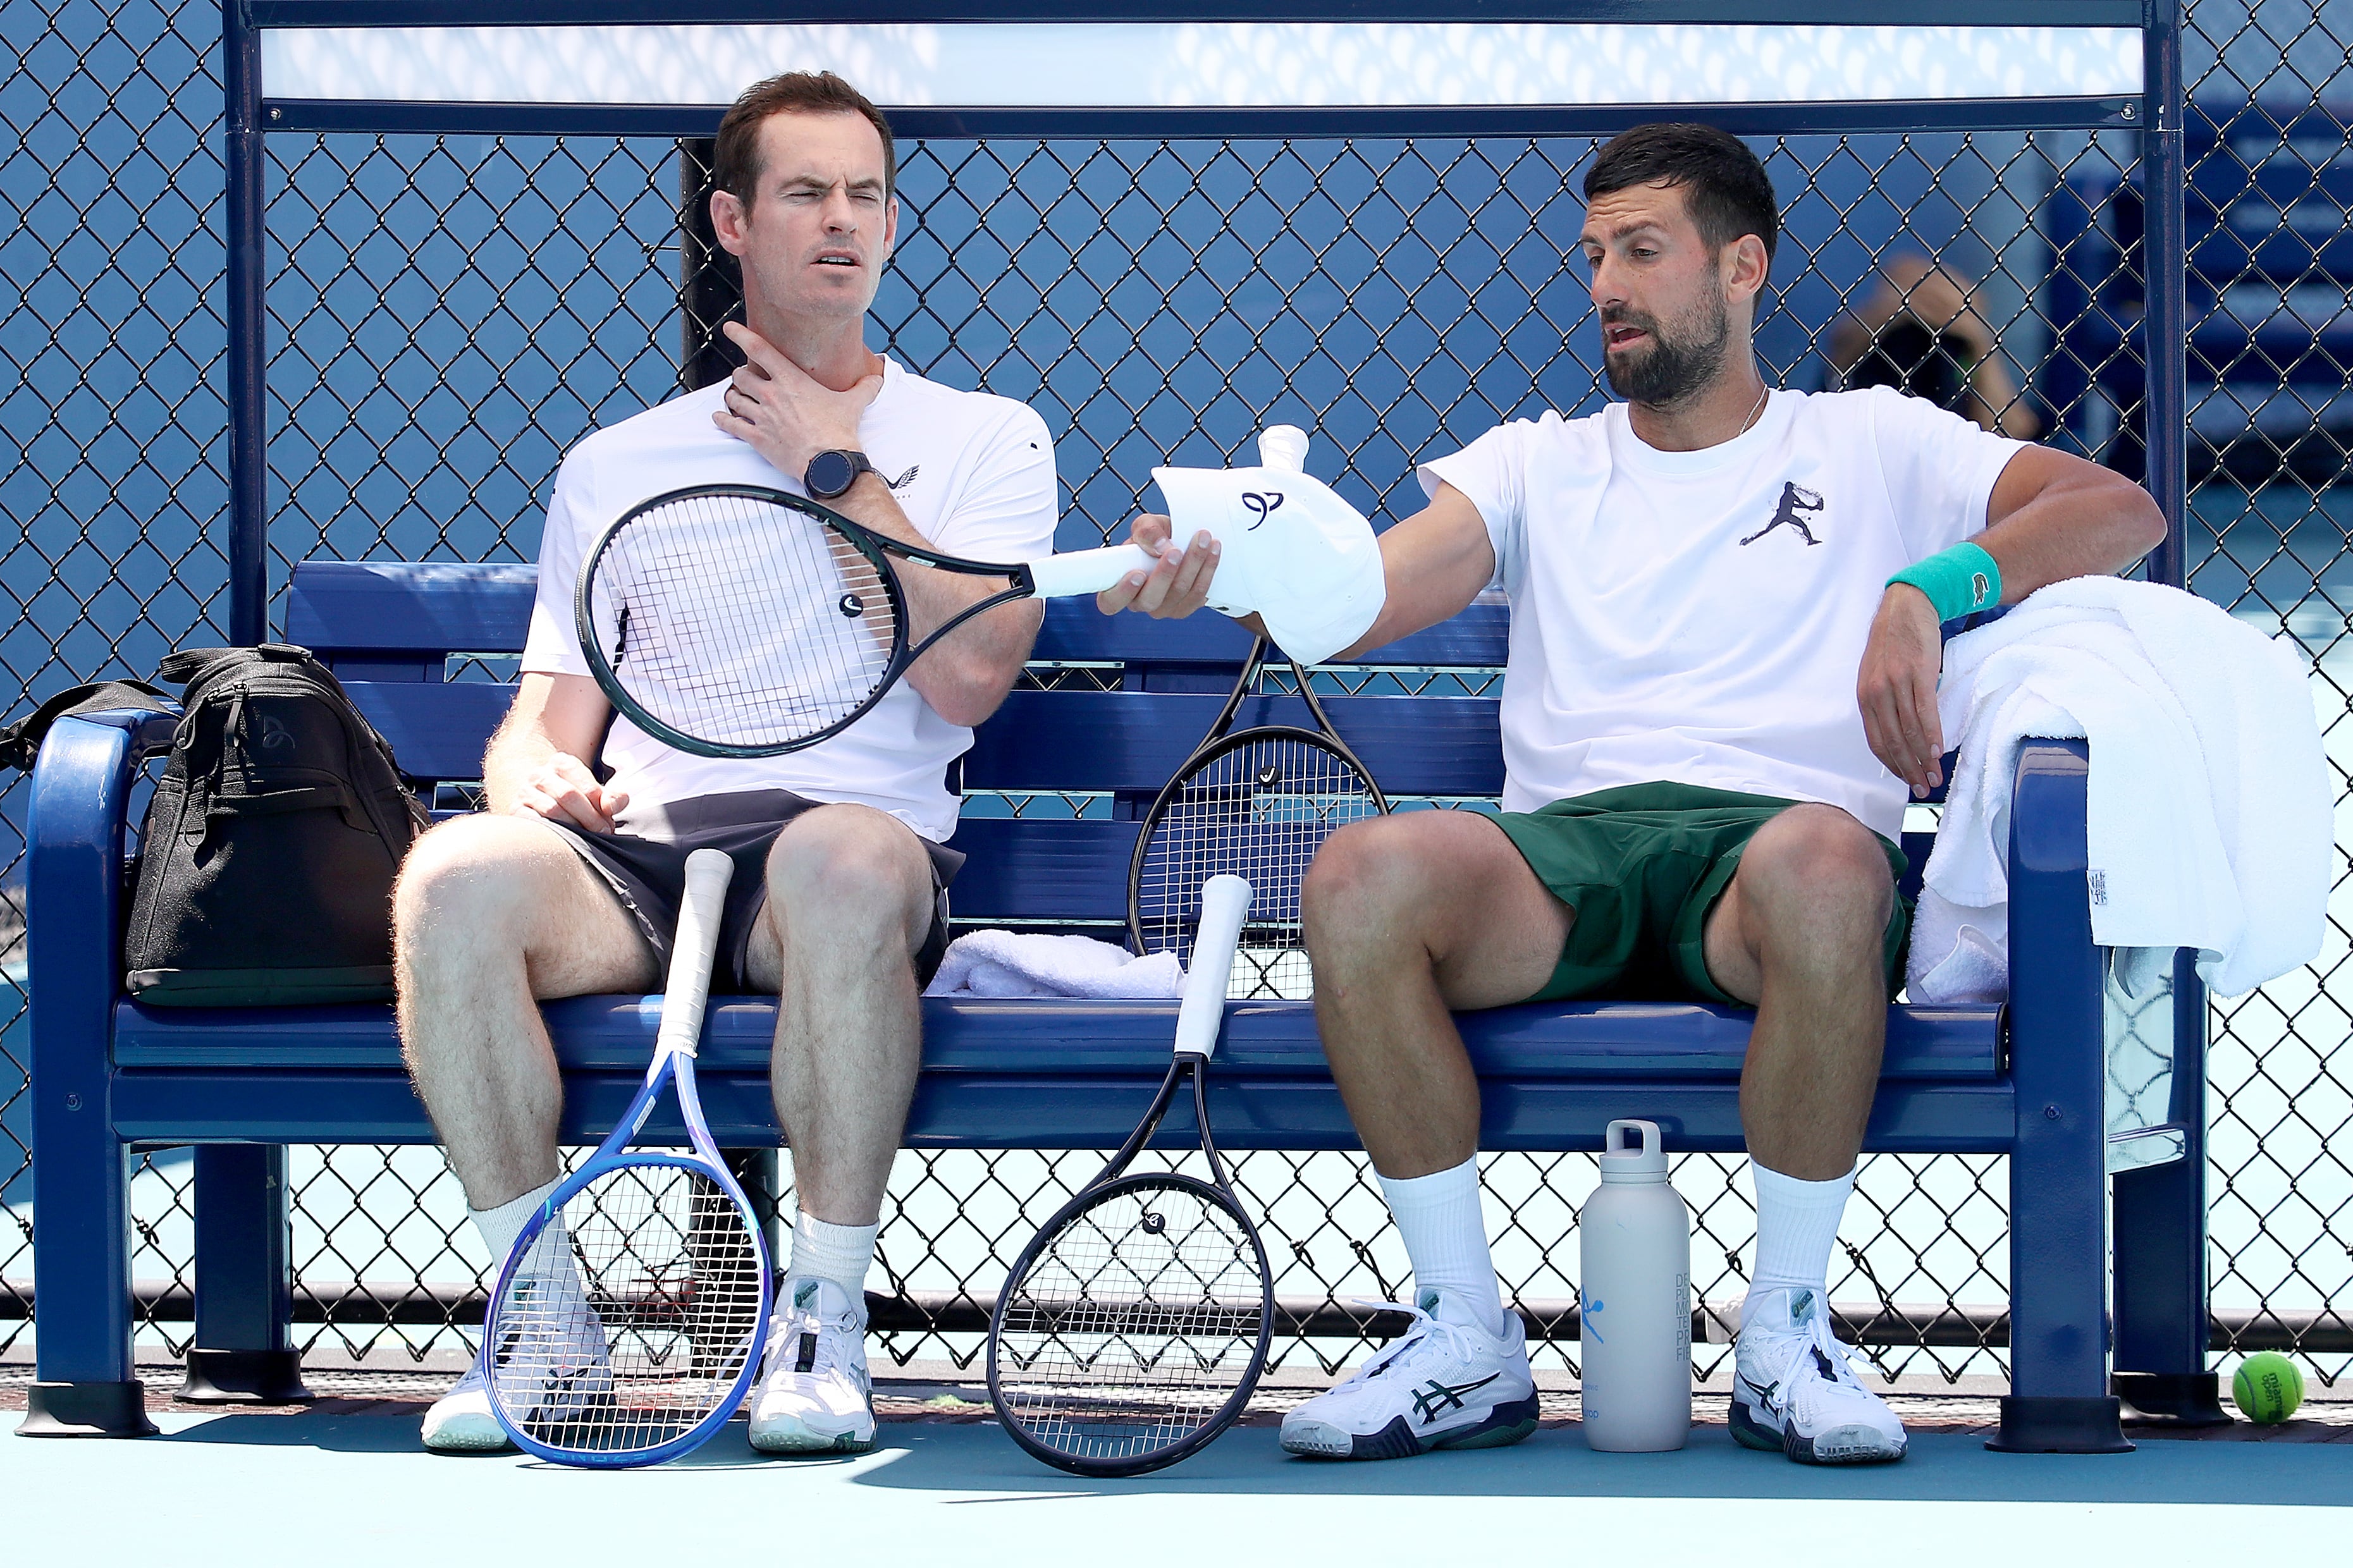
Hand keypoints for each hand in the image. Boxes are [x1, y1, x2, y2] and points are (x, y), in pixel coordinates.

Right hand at [510, 753, 628, 832]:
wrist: (541, 800)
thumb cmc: (576, 799)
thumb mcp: (596, 794)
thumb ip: (613, 797)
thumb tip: (610, 806)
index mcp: (562, 763)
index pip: (586, 785)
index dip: (601, 806)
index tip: (610, 822)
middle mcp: (541, 774)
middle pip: (569, 796)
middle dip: (590, 818)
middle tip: (602, 833)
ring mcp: (525, 791)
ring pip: (552, 810)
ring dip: (574, 828)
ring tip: (587, 838)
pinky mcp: (516, 810)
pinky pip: (535, 823)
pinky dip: (553, 833)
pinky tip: (565, 840)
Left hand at [710, 322, 880, 478]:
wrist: (829, 463)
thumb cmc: (837, 433)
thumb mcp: (853, 404)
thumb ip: (863, 388)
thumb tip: (877, 380)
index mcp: (791, 380)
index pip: (759, 349)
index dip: (741, 335)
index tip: (730, 329)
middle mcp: (771, 394)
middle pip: (741, 376)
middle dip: (741, 376)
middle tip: (744, 377)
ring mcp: (761, 416)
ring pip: (733, 398)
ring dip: (732, 396)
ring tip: (735, 396)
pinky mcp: (756, 438)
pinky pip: (731, 425)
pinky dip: (723, 420)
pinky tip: (720, 417)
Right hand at [1094, 513, 1221, 617]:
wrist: (1182, 541)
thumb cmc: (1156, 537)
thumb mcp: (1146, 525)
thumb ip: (1146, 531)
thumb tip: (1160, 546)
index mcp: (1118, 587)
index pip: (1110, 602)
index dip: (1122, 592)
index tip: (1137, 573)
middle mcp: (1139, 602)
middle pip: (1151, 599)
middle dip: (1165, 573)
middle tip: (1176, 550)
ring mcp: (1164, 608)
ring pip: (1179, 593)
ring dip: (1193, 564)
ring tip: (1202, 539)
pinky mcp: (1185, 607)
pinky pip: (1199, 594)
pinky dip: (1208, 570)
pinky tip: (1213, 550)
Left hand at [1857, 584, 1946, 798]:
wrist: (1905, 608)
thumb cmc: (1893, 644)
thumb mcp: (1877, 675)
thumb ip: (1883, 704)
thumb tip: (1896, 734)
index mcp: (1865, 698)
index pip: (1877, 742)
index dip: (1893, 765)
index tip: (1907, 780)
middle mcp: (1877, 694)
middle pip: (1893, 742)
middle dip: (1909, 769)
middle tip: (1923, 788)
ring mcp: (1896, 684)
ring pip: (1909, 730)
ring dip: (1923, 758)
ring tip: (1935, 775)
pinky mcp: (1918, 674)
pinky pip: (1925, 711)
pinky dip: (1932, 734)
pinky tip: (1938, 750)